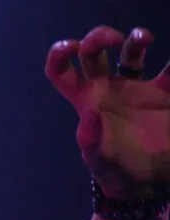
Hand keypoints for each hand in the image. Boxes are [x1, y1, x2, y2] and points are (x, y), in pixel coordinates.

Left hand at [45, 26, 169, 197]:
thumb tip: (90, 113)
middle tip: (113, 38)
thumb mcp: (103, 161)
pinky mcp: (165, 93)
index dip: (60, 54)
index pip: (62, 72)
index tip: (71, 46)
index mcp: (87, 101)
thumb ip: (94, 140)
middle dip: (98, 37)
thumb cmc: (119, 173)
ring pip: (132, 52)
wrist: (154, 182)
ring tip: (145, 37)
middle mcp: (108, 88)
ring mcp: (137, 88)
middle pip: (94, 52)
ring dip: (138, 38)